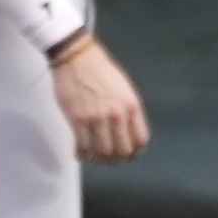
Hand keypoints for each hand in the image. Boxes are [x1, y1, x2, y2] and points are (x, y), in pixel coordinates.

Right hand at [51, 39, 148, 162]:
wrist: (77, 57)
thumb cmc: (100, 71)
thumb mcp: (124, 89)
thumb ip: (128, 111)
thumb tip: (127, 133)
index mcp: (131, 106)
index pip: (140, 141)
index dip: (135, 154)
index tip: (127, 157)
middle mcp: (117, 114)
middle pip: (122, 151)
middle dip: (115, 160)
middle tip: (107, 159)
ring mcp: (97, 117)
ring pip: (102, 152)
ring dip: (97, 160)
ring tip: (91, 157)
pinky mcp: (78, 118)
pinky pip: (82, 146)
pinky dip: (81, 154)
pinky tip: (79, 153)